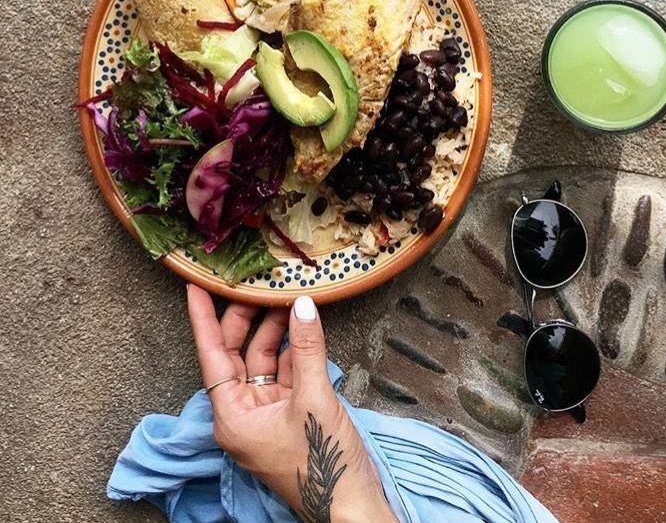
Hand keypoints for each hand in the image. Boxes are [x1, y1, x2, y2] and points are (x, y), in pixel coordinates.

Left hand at [186, 284, 395, 522]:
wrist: (352, 508)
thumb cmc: (323, 464)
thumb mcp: (314, 399)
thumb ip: (305, 349)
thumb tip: (302, 305)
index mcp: (233, 417)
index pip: (211, 356)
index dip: (203, 319)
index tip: (195, 287)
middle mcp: (242, 414)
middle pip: (236, 354)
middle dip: (246, 318)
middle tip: (255, 283)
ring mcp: (266, 414)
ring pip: (261, 360)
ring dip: (274, 329)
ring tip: (284, 296)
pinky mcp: (288, 414)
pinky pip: (283, 372)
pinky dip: (292, 348)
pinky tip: (302, 324)